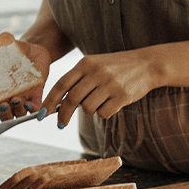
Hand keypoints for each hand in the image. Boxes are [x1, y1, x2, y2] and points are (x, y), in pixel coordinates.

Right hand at [0, 38, 52, 119]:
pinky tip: (28, 102)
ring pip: (18, 114)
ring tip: (15, 99)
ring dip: (16, 110)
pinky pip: (35, 108)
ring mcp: (22, 98)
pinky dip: (32, 109)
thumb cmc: (10, 53)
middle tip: (1, 105)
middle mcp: (8, 99)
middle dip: (2, 114)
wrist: (32, 50)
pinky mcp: (36, 95)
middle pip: (3, 116)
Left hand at [40, 50, 161, 127]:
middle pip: (71, 99)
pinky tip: (112, 103)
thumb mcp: (95, 65)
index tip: (42, 114)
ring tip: (100, 101)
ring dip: (90, 110)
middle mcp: (96, 72)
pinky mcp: (122, 96)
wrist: (146, 64)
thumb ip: (78, 80)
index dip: (49, 101)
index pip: (61, 84)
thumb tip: (58, 103)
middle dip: (63, 115)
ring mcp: (110, 84)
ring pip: (88, 108)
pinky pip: (104, 113)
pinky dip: (104, 113)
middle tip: (61, 124)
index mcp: (86, 63)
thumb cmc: (116, 67)